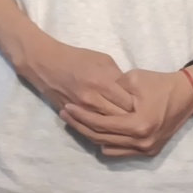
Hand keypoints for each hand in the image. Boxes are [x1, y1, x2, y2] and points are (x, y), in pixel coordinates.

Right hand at [18, 32, 137, 122]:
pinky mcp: (73, 116)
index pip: (128, 104)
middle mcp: (93, 99)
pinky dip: (101, 133)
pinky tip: (111, 134)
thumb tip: (133, 93)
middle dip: (131, 122)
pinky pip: (89, 130)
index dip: (139, 109)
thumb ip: (119, 78)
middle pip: (118, 119)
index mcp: (103, 83)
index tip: (146, 109)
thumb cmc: (78, 58)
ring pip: (104, 128)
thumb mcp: (104, 60)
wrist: (47, 63)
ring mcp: (81, 110)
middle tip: (141, 122)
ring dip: (116, 130)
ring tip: (127, 130)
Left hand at [63, 67, 192, 158]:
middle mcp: (142, 142)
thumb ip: (111, 89)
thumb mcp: (133, 79)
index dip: (81, 116)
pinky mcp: (149, 151)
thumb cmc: (159, 83)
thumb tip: (91, 97)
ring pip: (109, 147)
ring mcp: (146, 149)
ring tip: (76, 123)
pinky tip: (95, 131)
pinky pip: (121, 152)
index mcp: (138, 124)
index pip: (101, 124)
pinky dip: (107, 143)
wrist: (188, 94)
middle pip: (101, 138)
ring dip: (91, 136)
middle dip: (81, 126)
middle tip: (66, 115)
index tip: (67, 107)